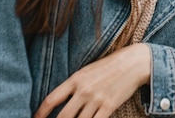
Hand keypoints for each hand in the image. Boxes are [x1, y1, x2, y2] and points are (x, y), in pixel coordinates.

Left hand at [34, 43, 150, 117]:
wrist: (133, 63)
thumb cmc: (109, 66)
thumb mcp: (88, 71)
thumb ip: (74, 85)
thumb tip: (61, 100)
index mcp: (76, 79)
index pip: (51, 99)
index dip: (40, 113)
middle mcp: (84, 90)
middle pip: (62, 116)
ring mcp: (96, 99)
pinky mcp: (108, 106)